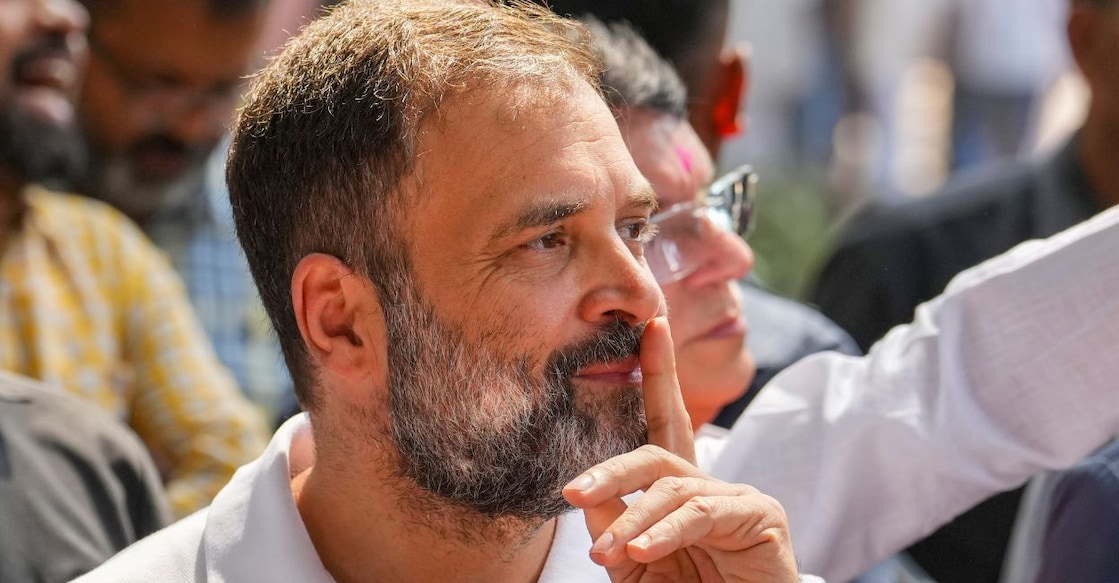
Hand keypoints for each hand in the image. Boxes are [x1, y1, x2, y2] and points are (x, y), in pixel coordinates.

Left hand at [563, 317, 798, 581]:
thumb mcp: (635, 564)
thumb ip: (613, 527)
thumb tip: (586, 492)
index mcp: (680, 489)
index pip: (664, 421)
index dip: (658, 372)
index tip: (650, 327)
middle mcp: (709, 483)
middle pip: (656, 454)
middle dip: (612, 470)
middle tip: (572, 491)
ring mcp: (738, 495)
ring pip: (673, 488)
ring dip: (632, 522)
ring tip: (606, 553)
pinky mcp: (761, 516)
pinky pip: (702, 514)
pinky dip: (667, 531)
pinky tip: (644, 550)